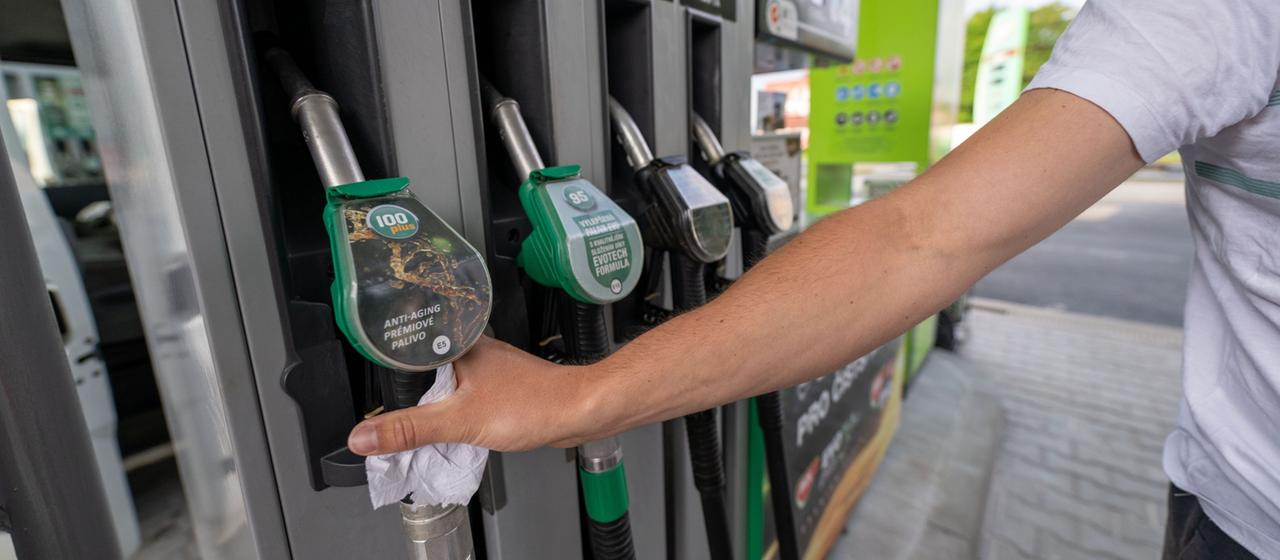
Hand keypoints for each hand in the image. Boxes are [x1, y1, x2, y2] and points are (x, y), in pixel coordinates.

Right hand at [347, 337, 602, 454]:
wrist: (581, 412)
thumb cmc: (532, 405)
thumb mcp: (460, 421)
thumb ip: (410, 429)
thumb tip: (361, 436)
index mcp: (458, 343)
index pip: (408, 346)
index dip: (385, 366)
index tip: (366, 386)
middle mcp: (473, 348)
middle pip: (424, 366)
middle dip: (406, 388)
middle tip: (381, 409)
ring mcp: (489, 367)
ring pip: (447, 381)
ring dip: (432, 400)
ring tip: (410, 417)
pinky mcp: (502, 385)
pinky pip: (466, 394)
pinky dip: (454, 409)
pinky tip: (449, 423)